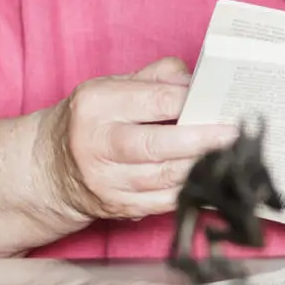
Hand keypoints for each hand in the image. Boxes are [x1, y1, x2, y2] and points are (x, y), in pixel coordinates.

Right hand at [36, 57, 236, 224]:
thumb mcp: (111, 87)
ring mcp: (105, 180)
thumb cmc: (91, 120)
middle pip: (157, 145)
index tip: (222, 102)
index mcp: (96, 105)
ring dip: (202, 168)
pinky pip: (162, 201)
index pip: (155, 100)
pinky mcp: (117, 206)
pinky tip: (212, 180)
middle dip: (202, 141)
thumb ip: (155, 78)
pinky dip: (191, 191)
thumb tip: (198, 81)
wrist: (48, 167)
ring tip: (231, 157)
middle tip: (235, 135)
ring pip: (163, 177)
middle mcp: (96, 143)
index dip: (192, 101)